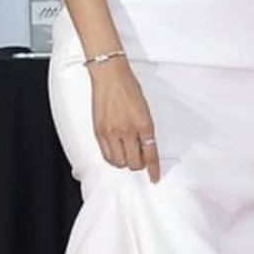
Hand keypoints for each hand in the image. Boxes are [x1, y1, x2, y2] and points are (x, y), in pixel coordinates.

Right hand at [89, 59, 160, 181]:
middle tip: (138, 157)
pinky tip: (115, 150)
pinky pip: (106, 155)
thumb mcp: (144, 110)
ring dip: (124, 161)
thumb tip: (144, 148)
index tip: (154, 178)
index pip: (151, 155)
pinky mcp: (99, 132)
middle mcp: (128, 131)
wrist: (110, 75)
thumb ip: (145, 130)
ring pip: (119, 162)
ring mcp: (112, 132)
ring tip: (125, 151)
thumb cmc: (128, 88)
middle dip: (138, 164)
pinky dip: (112, 157)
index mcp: (144, 124)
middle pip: (134, 163)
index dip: (153, 170)